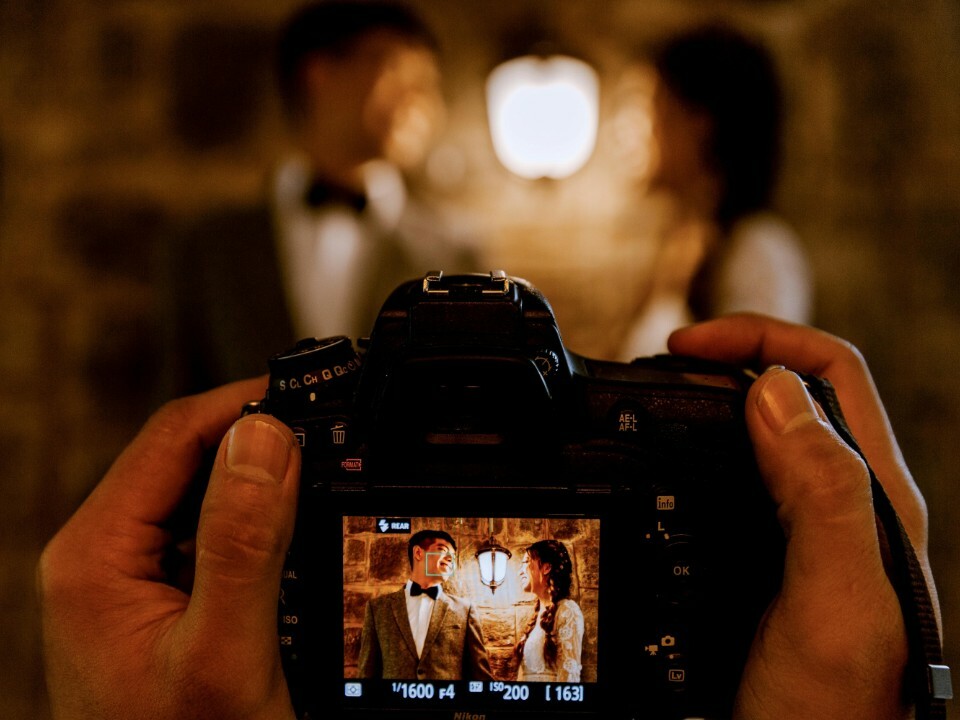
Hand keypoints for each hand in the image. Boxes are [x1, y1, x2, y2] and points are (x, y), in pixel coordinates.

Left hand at [38, 378, 300, 719]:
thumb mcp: (224, 653)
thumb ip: (241, 541)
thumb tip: (266, 437)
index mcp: (95, 556)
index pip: (174, 435)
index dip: (246, 404)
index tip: (312, 398)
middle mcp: (101, 557)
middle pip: (185, 456)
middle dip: (258, 443)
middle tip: (328, 439)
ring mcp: (126, 578)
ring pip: (199, 492)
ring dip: (258, 482)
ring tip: (318, 481)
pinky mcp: (154, 598)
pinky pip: (205, 533)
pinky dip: (252, 523)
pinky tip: (290, 536)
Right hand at [669, 314, 936, 719]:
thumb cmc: (833, 713)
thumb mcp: (834, 604)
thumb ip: (823, 495)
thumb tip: (771, 389)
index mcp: (870, 496)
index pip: (828, 372)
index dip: (759, 338)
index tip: (684, 347)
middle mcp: (841, 502)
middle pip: (793, 389)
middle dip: (728, 357)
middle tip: (661, 365)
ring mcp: (800, 530)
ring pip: (760, 431)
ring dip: (709, 400)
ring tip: (655, 401)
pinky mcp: (763, 556)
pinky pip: (730, 479)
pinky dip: (692, 452)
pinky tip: (661, 468)